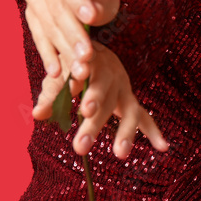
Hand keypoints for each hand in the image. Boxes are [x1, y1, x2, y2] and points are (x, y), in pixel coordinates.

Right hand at [24, 0, 120, 81]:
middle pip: (56, 9)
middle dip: (73, 35)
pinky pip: (39, 38)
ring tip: (80, 70)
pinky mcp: (31, 16)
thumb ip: (99, 5)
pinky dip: (49, 56)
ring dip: (64, 51)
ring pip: (48, 27)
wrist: (88, 0)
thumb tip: (91, 16)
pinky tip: (57, 72)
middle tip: (87, 56)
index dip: (77, 0)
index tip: (91, 19)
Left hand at [32, 40, 169, 158]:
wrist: (89, 47)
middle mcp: (112, 74)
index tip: (82, 104)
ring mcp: (124, 87)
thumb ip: (51, 93)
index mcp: (92, 62)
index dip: (87, 87)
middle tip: (81, 146)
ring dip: (125, 132)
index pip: (89, 75)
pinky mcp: (129, 99)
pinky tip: (163, 147)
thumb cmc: (69, 63)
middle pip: (106, 98)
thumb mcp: (58, 74)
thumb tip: (38, 115)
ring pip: (128, 109)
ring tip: (120, 153)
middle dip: (94, 122)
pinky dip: (153, 131)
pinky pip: (143, 116)